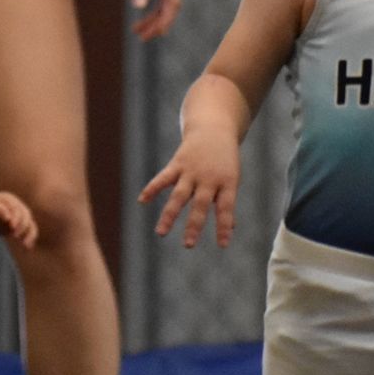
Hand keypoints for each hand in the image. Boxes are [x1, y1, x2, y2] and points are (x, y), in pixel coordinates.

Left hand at [0, 192, 37, 248]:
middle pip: (25, 215)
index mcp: (8, 199)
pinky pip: (29, 230)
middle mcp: (18, 206)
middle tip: (14, 235)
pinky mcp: (22, 225)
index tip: (11, 226)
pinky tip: (28, 247)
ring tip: (26, 245)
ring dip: (29, 234)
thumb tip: (7, 218)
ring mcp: (21, 215)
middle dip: (21, 226)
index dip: (15, 217)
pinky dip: (30, 238)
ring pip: (30, 224)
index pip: (16, 208)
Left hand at [112, 0, 181, 41]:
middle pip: (171, 7)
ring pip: (165, 4)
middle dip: (158, 24)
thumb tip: (139, 6)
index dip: (164, 21)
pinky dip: (152, 8)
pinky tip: (142, 16)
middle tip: (142, 37)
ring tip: (138, 31)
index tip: (152, 34)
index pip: (172, 4)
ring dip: (154, 18)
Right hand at [138, 130, 238, 247]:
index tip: (223, 245)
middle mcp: (208, 178)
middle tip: (188, 245)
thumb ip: (226, 201)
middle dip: (193, 225)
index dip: (224, 226)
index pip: (226, 208)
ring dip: (169, 215)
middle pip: (199, 204)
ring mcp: (191, 171)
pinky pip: (163, 178)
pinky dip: (152, 188)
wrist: (214, 129)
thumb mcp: (231, 178)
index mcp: (227, 183)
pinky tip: (142, 201)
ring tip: (160, 233)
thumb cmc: (224, 160)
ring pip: (178, 195)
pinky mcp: (177, 164)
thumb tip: (230, 227)